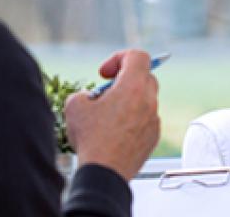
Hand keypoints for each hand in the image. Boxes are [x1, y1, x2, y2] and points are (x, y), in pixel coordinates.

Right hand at [63, 50, 160, 180]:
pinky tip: (114, 131)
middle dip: (124, 79)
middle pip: (144, 76)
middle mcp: (149, 102)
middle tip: (106, 91)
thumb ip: (85, 92)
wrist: (104, 174)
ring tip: (107, 115)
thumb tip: (90, 97)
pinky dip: (133, 118)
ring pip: (145, 99)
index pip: (138, 56)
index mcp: (133, 87)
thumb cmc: (93, 141)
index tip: (105, 73)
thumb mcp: (75, 106)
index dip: (119, 58)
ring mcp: (154, 120)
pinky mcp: (153, 137)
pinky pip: (146, 118)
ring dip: (128, 100)